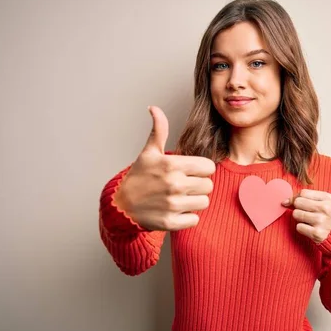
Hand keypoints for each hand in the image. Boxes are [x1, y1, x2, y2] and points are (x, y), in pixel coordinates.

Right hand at [114, 106, 215, 230]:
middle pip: (209, 186)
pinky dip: (188, 217)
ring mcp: (173, 205)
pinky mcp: (171, 222)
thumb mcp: (149, 153)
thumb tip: (154, 108)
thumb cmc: (139, 177)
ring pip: (204, 202)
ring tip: (180, 198)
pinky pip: (195, 220)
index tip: (190, 171)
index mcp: (172, 165)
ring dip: (194, 201)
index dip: (201, 169)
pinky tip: (176, 211)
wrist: (122, 206)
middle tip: (184, 186)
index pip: (209, 167)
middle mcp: (174, 184)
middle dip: (199, 185)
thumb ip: (158, 130)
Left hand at [282, 189, 330, 243]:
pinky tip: (310, 228)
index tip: (299, 204)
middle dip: (298, 208)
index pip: (303, 193)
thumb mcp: (321, 202)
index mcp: (328, 198)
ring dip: (299, 218)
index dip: (298, 198)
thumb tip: (284, 202)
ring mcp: (322, 221)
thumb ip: (303, 198)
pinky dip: (301, 228)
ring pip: (296, 214)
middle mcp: (326, 208)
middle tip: (306, 213)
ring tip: (308, 220)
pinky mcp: (317, 234)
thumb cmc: (325, 215)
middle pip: (298, 202)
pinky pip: (298, 227)